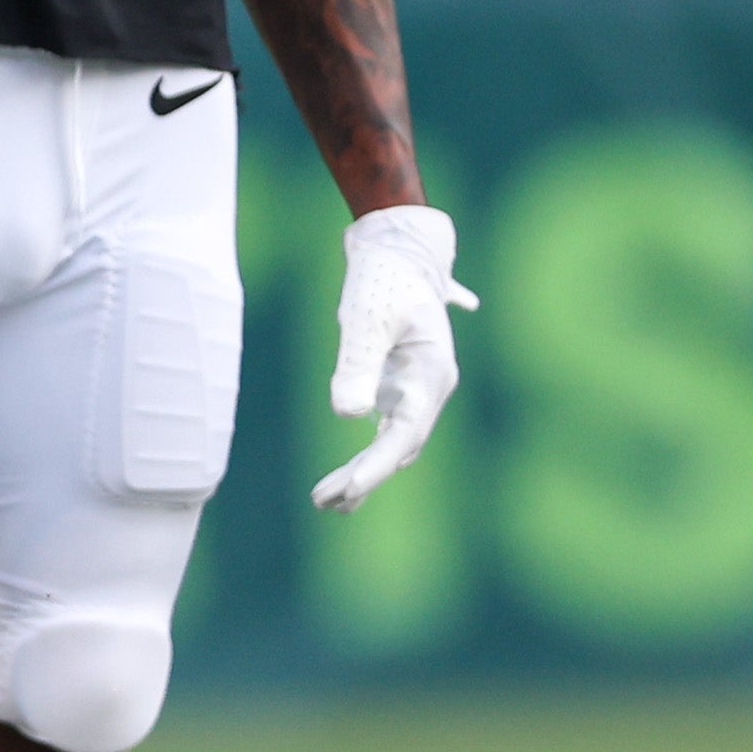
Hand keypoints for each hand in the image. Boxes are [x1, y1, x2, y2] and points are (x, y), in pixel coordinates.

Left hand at [313, 202, 473, 512]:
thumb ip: (357, 363)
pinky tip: (347, 483)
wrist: (399, 249)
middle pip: (400, 445)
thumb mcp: (366, 317)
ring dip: (367, 472)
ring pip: (395, 442)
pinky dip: (369, 454)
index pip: (404, 434)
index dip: (376, 467)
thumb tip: (348, 414)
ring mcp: (418, 388)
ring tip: (327, 503)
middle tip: (321, 502)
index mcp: (431, 374)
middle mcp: (431, 387)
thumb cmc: (383, 279)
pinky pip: (388, 430)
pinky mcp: (400, 384)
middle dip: (365, 477)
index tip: (346, 491)